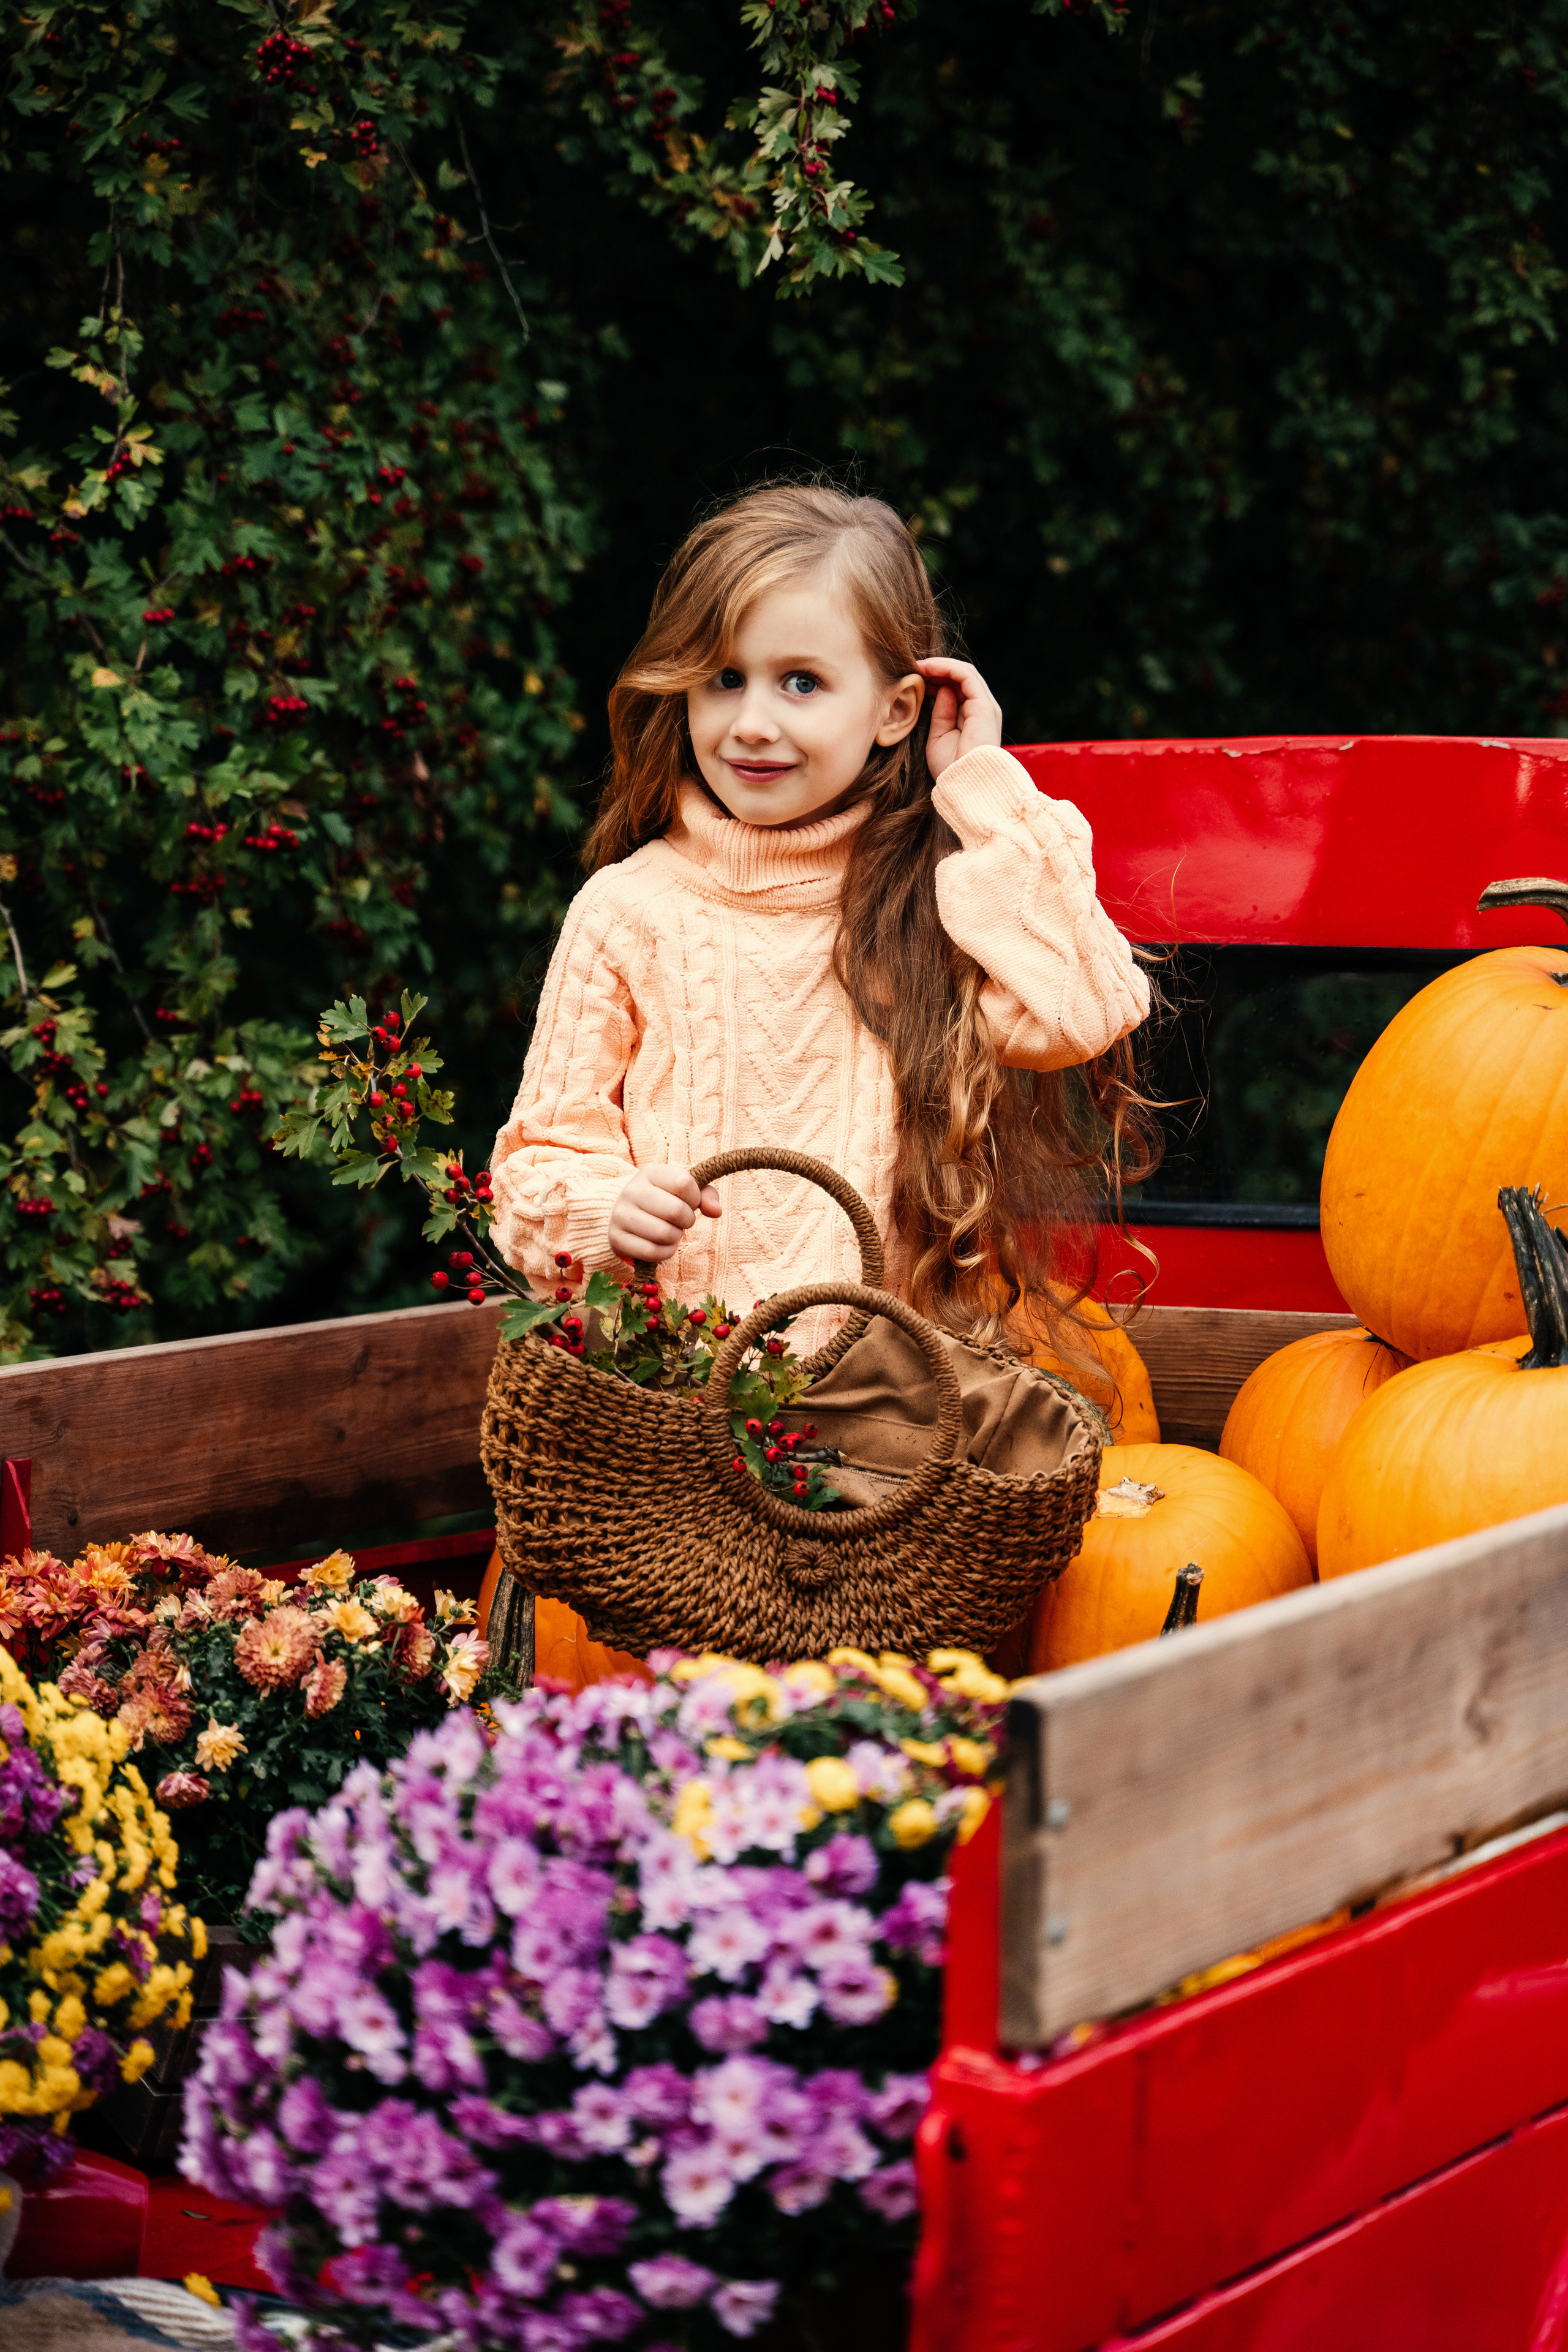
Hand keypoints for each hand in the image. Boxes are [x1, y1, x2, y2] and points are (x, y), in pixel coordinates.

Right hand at [607, 1165, 721, 1263]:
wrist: (626, 1214)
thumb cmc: (663, 1200)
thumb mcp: (684, 1190)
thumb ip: (706, 1195)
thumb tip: (716, 1211)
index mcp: (650, 1172)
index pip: (684, 1183)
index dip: (694, 1198)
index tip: (689, 1202)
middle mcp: (632, 1190)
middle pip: (676, 1210)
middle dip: (687, 1221)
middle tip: (680, 1221)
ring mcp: (621, 1214)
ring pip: (664, 1234)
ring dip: (676, 1238)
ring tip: (670, 1232)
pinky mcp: (617, 1238)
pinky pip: (652, 1252)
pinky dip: (665, 1253)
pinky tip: (662, 1245)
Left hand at [916, 656, 1002, 779]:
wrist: (964, 786)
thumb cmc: (951, 770)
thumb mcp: (939, 737)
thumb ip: (941, 713)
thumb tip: (941, 689)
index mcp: (974, 718)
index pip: (958, 689)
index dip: (936, 680)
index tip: (915, 679)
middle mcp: (983, 710)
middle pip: (961, 679)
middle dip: (936, 670)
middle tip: (913, 668)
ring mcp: (986, 706)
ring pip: (964, 673)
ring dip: (939, 665)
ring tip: (917, 666)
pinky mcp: (983, 705)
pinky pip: (966, 675)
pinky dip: (946, 667)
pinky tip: (927, 668)